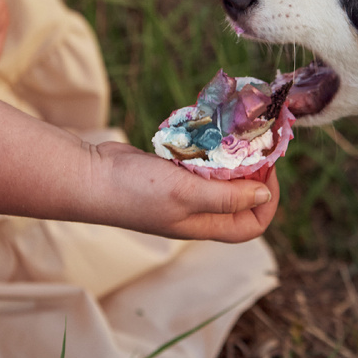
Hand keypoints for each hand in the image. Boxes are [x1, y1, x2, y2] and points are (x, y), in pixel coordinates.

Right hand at [86, 142, 279, 242]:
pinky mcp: (169, 174)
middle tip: (255, 145)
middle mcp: (196, 212)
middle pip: (240, 199)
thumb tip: (262, 196)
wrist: (90, 177)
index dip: (267, 200)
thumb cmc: (135, 192)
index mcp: (203, 225)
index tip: (267, 169)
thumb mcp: (187, 194)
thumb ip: (226, 197)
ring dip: (231, 158)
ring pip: (220, 178)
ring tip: (236, 135)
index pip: (251, 224)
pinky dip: (207, 148)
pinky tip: (207, 132)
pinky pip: (199, 163)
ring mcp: (182, 193)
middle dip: (253, 173)